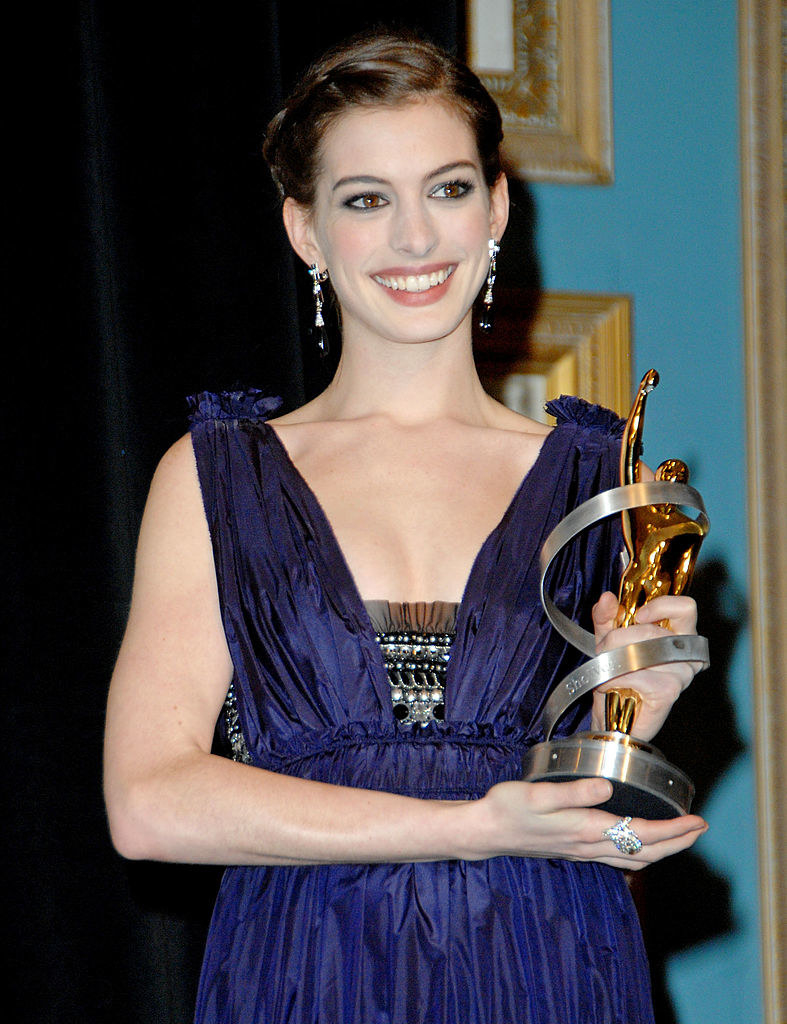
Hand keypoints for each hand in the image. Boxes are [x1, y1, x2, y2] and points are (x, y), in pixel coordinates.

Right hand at [474, 776, 706, 869]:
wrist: (486, 831)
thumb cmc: (509, 807)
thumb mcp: (539, 793)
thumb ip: (575, 791)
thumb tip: (607, 786)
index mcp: (586, 828)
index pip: (641, 834)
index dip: (673, 830)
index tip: (696, 821)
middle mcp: (589, 845)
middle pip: (645, 852)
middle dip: (677, 842)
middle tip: (700, 828)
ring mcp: (583, 851)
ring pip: (634, 859)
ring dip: (662, 849)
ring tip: (679, 835)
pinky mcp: (576, 850)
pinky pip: (618, 858)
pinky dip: (640, 852)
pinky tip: (640, 841)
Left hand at [590, 592, 702, 740]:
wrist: (613, 716)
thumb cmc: (618, 676)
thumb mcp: (608, 638)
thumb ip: (606, 616)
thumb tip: (607, 598)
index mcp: (678, 635)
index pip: (686, 608)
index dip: (661, 606)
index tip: (637, 615)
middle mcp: (685, 654)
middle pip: (651, 629)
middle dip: (617, 638)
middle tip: (603, 650)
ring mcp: (681, 674)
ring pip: (641, 651)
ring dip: (613, 659)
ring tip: (606, 668)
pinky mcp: (669, 692)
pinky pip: (636, 674)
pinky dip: (614, 677)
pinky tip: (608, 684)